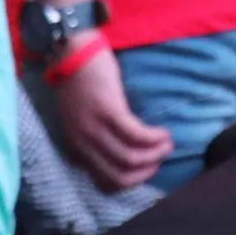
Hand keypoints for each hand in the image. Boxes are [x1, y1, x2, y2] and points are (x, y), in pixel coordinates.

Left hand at [50, 48, 173, 190]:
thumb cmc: (78, 81)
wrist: (69, 51)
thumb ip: (93, 139)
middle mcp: (84, 143)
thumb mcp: (79, 119)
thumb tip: (120, 155)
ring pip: (131, 159)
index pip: (104, 183)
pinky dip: (154, 138)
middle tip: (160, 160)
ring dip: (155, 155)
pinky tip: (163, 132)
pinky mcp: (109, 111)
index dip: (130, 182)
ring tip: (167, 144)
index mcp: (76, 147)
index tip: (145, 170)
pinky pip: (137, 136)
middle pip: (120, 176)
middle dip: (145, 173)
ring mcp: (95, 128)